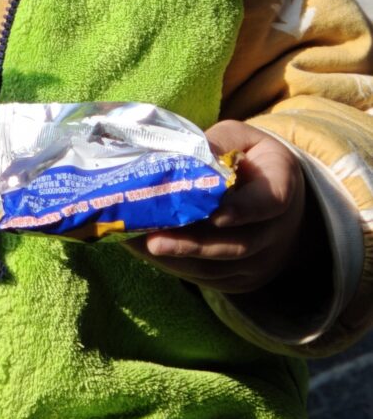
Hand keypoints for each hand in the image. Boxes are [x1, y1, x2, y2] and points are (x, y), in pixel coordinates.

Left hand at [124, 121, 308, 295]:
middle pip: (237, 245)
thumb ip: (217, 144)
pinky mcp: (240, 279)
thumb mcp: (240, 139)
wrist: (274, 198)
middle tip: (153, 240)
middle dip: (192, 244)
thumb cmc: (250, 160)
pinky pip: (207, 278)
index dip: (242, 210)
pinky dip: (175, 266)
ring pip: (217, 267)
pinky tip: (144, 251)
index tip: (214, 214)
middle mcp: (275, 231)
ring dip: (175, 258)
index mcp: (280, 186)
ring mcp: (260, 261)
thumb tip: (183, 158)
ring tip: (137, 245)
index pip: (268, 203)